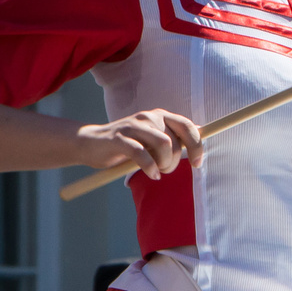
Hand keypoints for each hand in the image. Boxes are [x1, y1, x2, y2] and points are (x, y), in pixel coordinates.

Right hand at [80, 108, 202, 179]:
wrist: (91, 143)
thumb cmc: (127, 145)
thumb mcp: (153, 139)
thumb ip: (174, 136)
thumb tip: (200, 132)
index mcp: (160, 116)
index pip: (188, 126)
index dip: (197, 146)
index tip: (197, 164)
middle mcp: (148, 117)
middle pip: (175, 142)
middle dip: (174, 162)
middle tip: (165, 170)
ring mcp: (133, 126)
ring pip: (163, 145)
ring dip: (164, 164)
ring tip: (158, 172)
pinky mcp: (119, 138)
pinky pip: (142, 154)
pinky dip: (150, 167)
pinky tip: (151, 174)